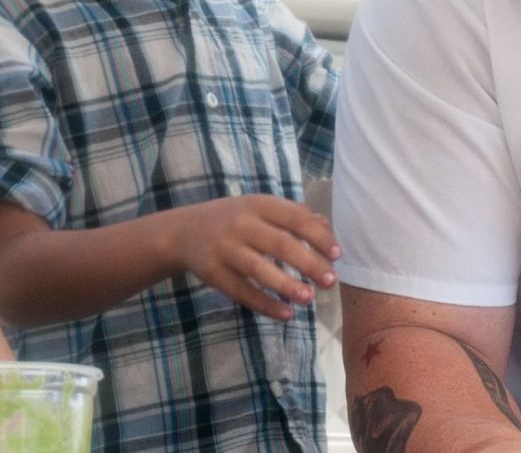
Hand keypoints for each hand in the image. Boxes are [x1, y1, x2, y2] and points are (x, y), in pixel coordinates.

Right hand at [169, 195, 340, 320]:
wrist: (183, 232)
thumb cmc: (233, 219)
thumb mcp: (260, 208)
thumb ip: (293, 216)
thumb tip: (327, 229)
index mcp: (258, 204)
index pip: (294, 218)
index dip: (318, 236)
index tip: (337, 254)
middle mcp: (241, 224)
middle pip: (280, 244)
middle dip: (309, 263)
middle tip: (331, 281)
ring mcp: (225, 249)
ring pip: (259, 269)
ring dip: (287, 285)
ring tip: (309, 299)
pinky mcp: (214, 273)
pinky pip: (242, 292)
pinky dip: (265, 305)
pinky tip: (286, 314)